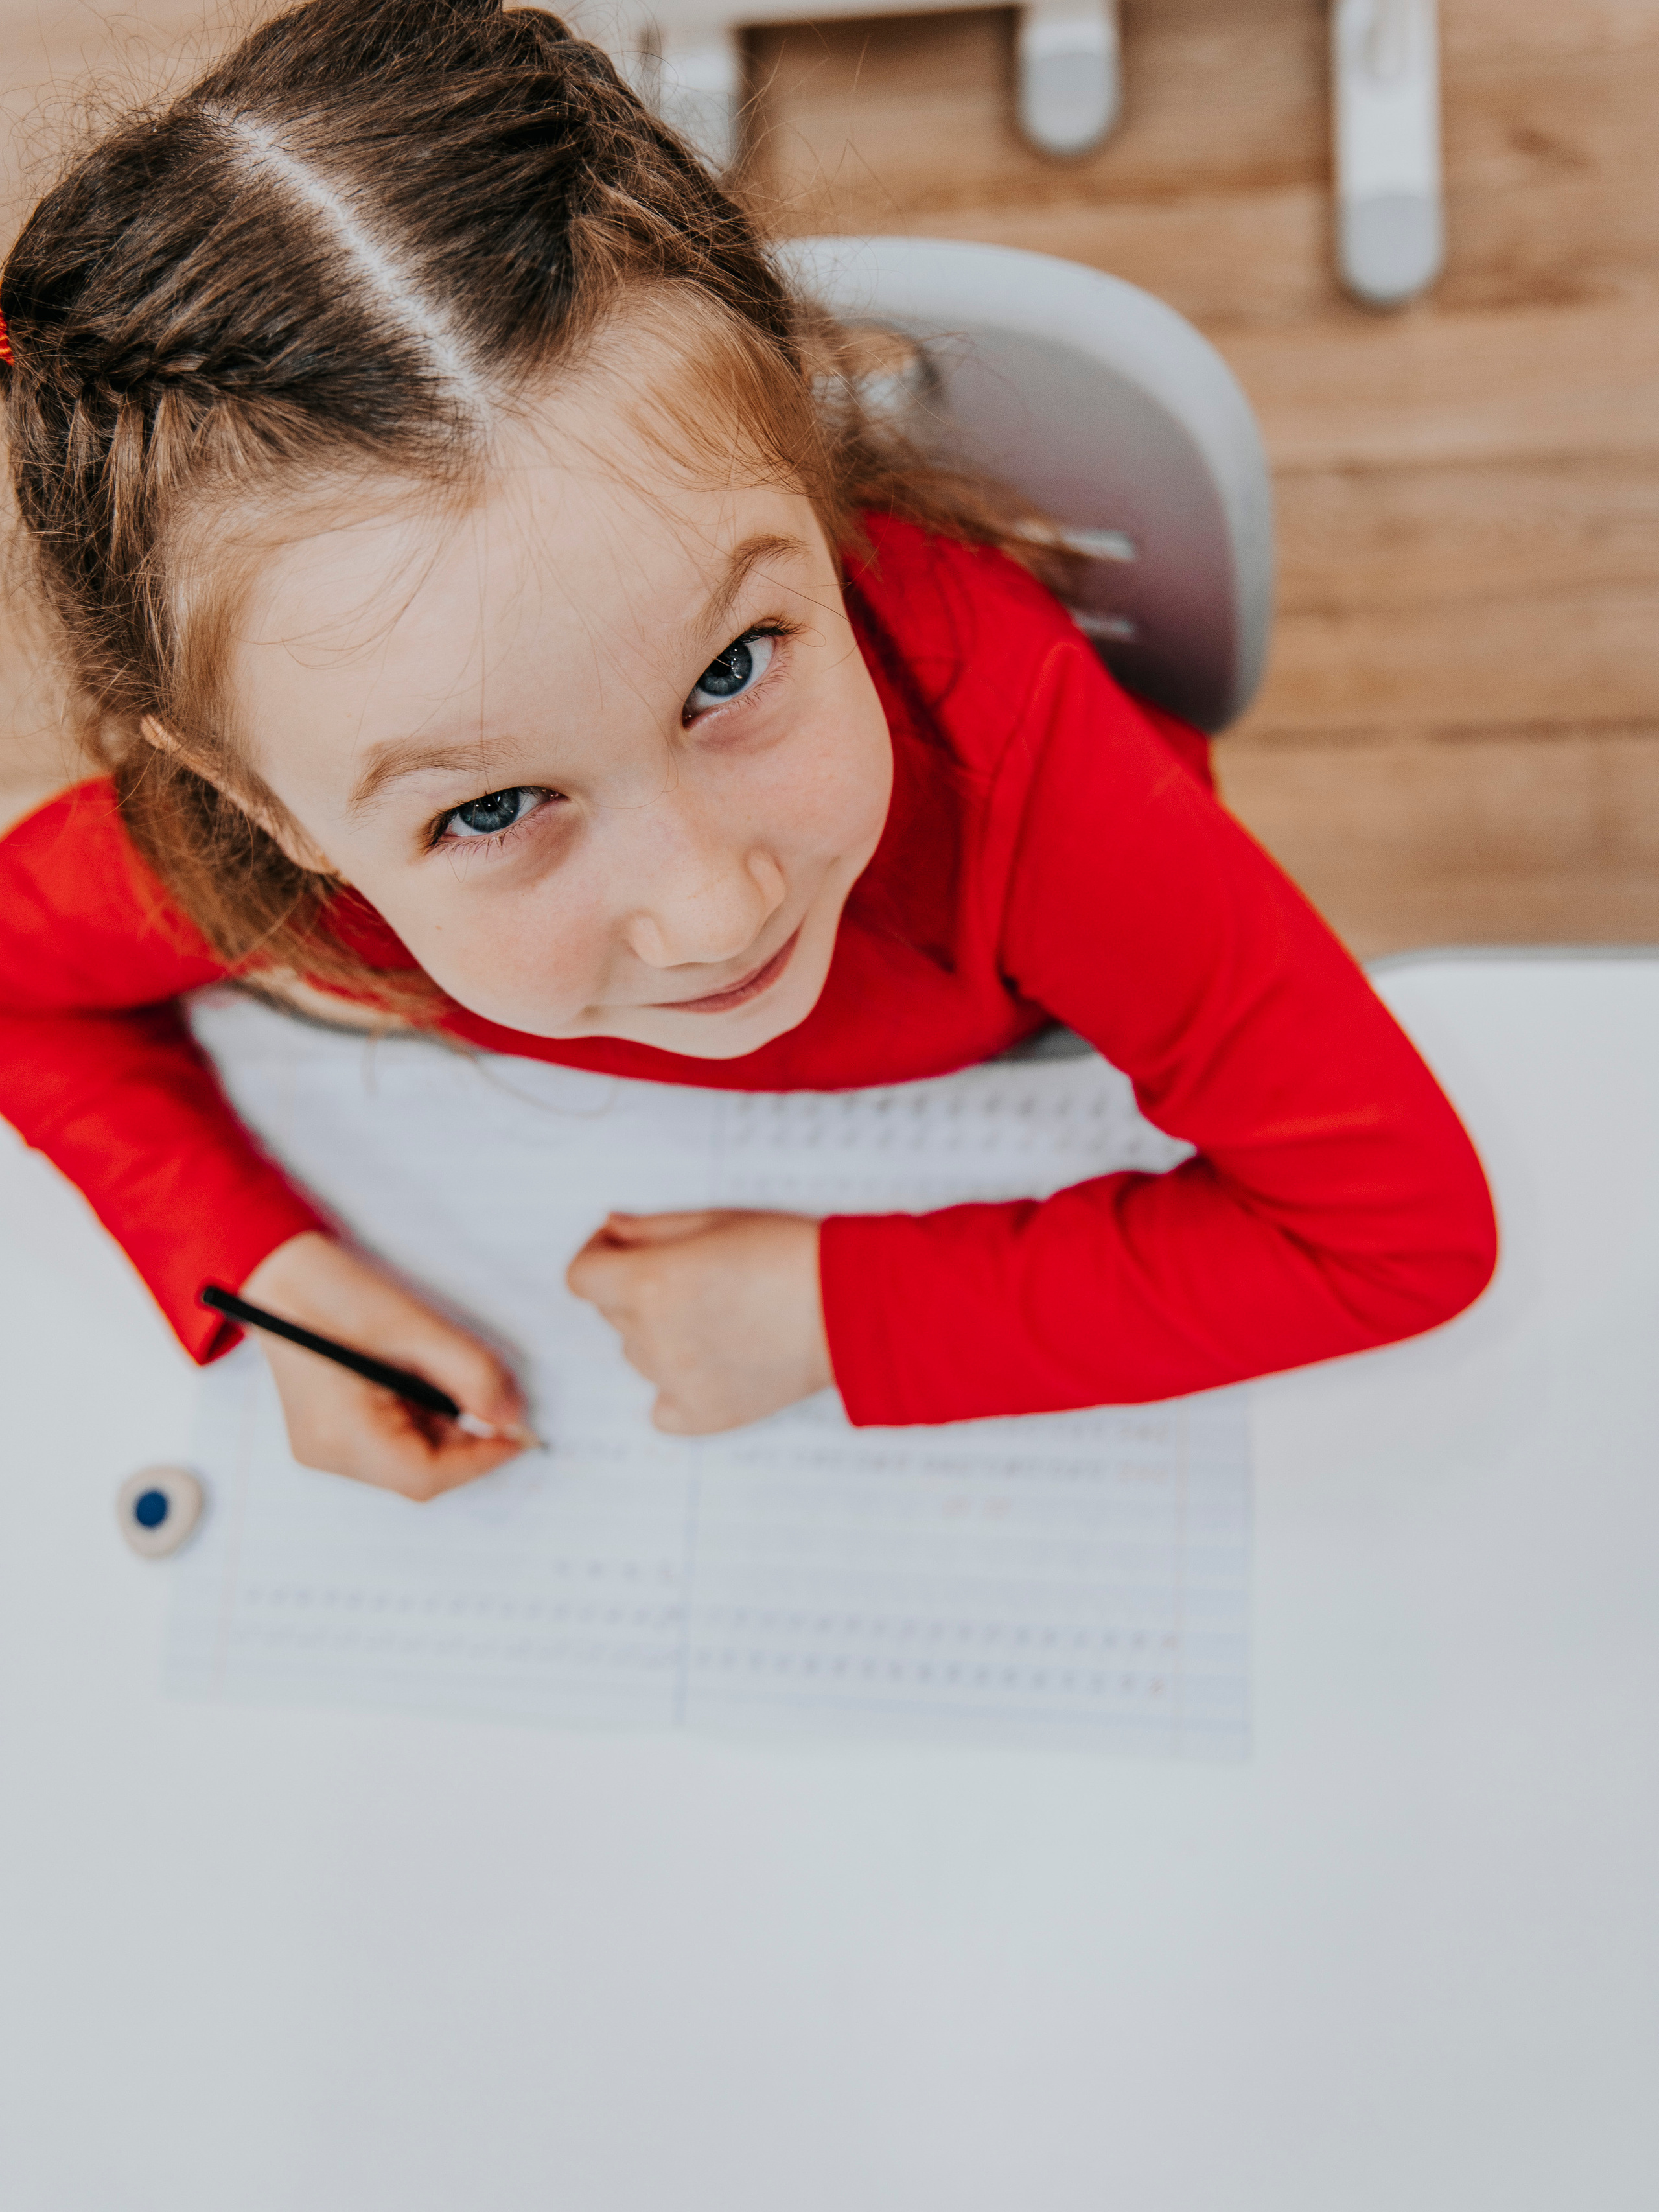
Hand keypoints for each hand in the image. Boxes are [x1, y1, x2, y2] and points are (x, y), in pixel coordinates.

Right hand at [240, 1232, 531, 1500]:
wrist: (282, 1276)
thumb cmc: (337, 1293)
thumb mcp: (417, 1327)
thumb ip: (472, 1375)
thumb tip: (512, 1417)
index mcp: (340, 1432)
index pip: (426, 1476)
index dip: (481, 1459)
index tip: (520, 1434)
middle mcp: (327, 1453)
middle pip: (418, 1473)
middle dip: (465, 1439)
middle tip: (491, 1394)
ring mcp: (325, 1447)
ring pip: (408, 1459)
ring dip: (443, 1425)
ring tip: (441, 1371)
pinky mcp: (329, 1435)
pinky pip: (390, 1442)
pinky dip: (420, 1418)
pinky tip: (417, 1377)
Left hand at [566, 1211, 831, 1434]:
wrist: (851, 1306)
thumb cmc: (787, 1251)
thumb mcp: (714, 1220)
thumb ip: (648, 1228)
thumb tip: (608, 1232)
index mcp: (649, 1283)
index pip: (580, 1276)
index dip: (599, 1256)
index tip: (624, 1248)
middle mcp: (652, 1338)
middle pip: (614, 1312)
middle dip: (638, 1289)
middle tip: (697, 1278)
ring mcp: (675, 1383)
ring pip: (639, 1354)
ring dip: (661, 1334)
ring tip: (722, 1318)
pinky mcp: (702, 1417)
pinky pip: (661, 1407)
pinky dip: (677, 1389)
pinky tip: (714, 1365)